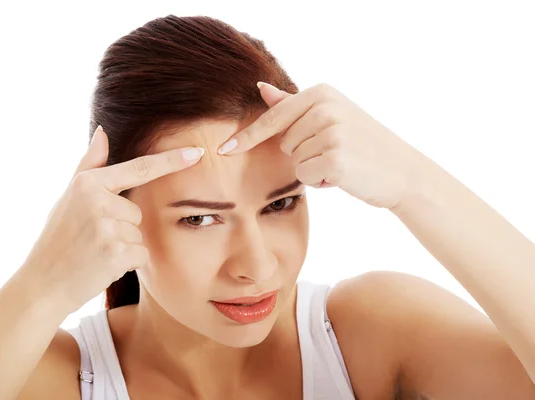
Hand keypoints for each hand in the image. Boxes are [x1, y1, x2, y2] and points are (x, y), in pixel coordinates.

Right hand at [21, 126, 203, 312]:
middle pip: (138, 211)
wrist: (43, 283)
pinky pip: (141, 254)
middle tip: (92, 239)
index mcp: (88, 183)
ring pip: (140, 234)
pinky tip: (102, 265)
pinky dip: (127, 263)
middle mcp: (98, 201)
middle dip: (122, 226)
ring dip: (124, 246)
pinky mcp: (117, 253)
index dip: (171, 160)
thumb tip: (102, 131)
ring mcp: (108, 227)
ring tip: (94, 252)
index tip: (197, 152)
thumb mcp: (68, 196)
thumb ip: (90, 163)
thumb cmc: (58, 238)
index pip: (140, 168)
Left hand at [218, 82, 422, 209]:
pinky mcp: (335, 158)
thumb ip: (292, 104)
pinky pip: (304, 176)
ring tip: (340, 162)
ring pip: (293, 161)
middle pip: (283, 142)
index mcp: (322, 93)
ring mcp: (331, 132)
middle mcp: (325, 108)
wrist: (402, 171)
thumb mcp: (331, 115)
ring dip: (312, 168)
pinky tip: (342, 175)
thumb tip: (261, 88)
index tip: (224, 149)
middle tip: (334, 151)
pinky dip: (319, 181)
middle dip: (302, 153)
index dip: (248, 136)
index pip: (274, 116)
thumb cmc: (363, 144)